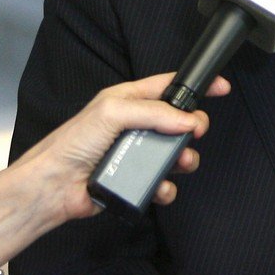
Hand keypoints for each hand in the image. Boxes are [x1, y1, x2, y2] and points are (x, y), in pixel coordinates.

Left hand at [11, 71, 230, 220]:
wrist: (55, 185)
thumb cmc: (72, 143)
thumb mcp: (112, 112)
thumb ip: (153, 112)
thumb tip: (186, 119)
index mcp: (127, 101)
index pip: (168, 86)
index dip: (194, 86)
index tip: (219, 87)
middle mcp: (133, 125)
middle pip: (177, 123)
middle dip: (192, 129)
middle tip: (195, 133)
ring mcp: (134, 153)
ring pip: (174, 154)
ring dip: (183, 159)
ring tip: (180, 163)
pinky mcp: (133, 179)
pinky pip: (161, 183)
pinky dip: (166, 187)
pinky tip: (159, 188)